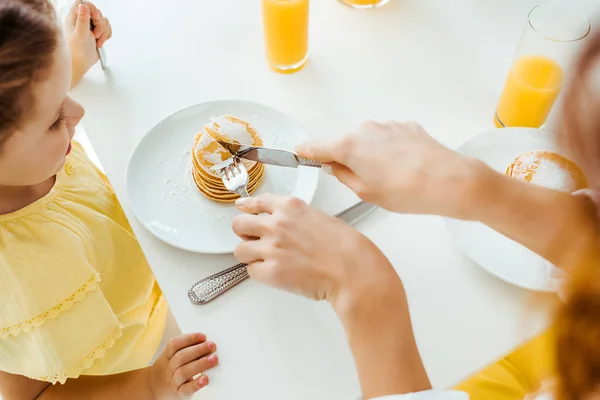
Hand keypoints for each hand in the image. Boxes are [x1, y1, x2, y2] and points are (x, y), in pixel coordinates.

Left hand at [65, 1, 112, 85]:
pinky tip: (99, 42)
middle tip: (95, 34)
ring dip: (103, 32)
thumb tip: (83, 5)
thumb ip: (83, 20)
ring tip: (96, 40)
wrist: (80, 65)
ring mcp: (90, 26)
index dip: (92, 8)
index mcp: (74, 18)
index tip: (95, 18)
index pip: (83, 3)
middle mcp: (81, 20)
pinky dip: (106, 36)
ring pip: (104, 21)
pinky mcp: (96, 33)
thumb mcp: (80, 35)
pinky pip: (107, 29)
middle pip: (97, 12)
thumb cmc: (76, 52)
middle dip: (100, 24)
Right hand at [149, 333, 217, 398]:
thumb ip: (187, 350)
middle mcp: (169, 368)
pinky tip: (205, 379)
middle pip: (180, 357)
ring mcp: (173, 382)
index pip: (174, 345)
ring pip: (183, 372)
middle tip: (212, 345)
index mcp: (167, 356)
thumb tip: (208, 343)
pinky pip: (187, 389)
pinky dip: (196, 384)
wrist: (157, 390)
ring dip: (200, 364)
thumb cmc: (172, 370)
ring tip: (214, 359)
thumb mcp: (172, 358)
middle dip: (198, 350)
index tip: (203, 336)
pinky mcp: (180, 393)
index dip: (189, 339)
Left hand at [232, 194, 398, 307]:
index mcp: (290, 207)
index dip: (247, 207)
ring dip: (250, 255)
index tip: (242, 208)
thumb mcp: (319, 217)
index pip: (257, 201)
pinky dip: (260, 273)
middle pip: (238, 224)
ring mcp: (271, 247)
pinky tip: (275, 273)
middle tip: (253, 240)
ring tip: (267, 260)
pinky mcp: (271, 271)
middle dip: (244, 233)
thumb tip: (283, 222)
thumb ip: (296, 216)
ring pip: (240, 250)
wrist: (352, 270)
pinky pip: (251, 271)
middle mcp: (277, 224)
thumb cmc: (345, 247)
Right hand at [298, 121, 483, 218]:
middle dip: (349, 159)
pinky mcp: (407, 127)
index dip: (307, 153)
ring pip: (369, 141)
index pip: (317, 147)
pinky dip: (391, 151)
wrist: (448, 181)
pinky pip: (389, 139)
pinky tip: (405, 168)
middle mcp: (365, 130)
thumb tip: (336, 166)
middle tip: (365, 183)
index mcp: (349, 147)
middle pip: (346, 144)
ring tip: (391, 178)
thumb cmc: (406, 191)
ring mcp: (387, 126)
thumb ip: (344, 176)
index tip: (299, 153)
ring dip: (372, 155)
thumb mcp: (366, 193)